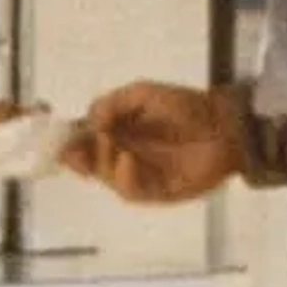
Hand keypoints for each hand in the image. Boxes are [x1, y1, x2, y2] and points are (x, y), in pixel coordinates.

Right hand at [61, 81, 240, 203]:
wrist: (224, 127)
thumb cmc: (186, 106)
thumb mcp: (144, 94)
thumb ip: (114, 103)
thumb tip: (89, 121)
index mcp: (119, 131)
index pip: (85, 140)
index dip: (70, 141)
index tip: (62, 138)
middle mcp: (124, 155)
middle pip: (90, 163)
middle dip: (78, 158)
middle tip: (75, 151)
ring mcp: (140, 176)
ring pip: (106, 177)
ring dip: (102, 163)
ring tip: (112, 145)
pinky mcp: (155, 193)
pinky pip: (131, 191)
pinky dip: (124, 177)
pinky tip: (127, 160)